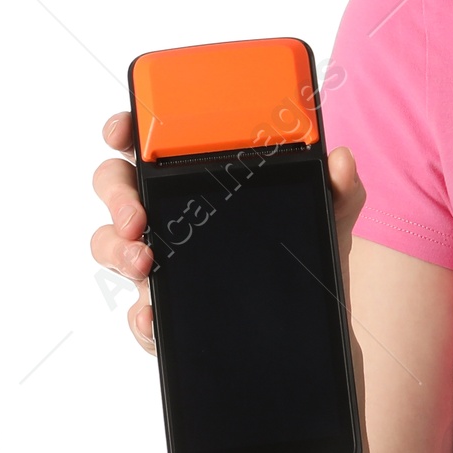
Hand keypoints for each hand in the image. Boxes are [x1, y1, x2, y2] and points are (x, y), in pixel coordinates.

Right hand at [90, 112, 366, 357]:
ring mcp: (162, 261)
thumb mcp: (328, 215)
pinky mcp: (165, 311)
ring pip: (112, 245)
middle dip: (116, 197)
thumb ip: (339, 186)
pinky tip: (152, 315)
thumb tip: (341, 161)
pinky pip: (138, 312)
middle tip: (138, 216)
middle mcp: (170, 214)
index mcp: (200, 178)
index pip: (150, 141)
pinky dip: (140, 315)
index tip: (122, 130)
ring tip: (145, 262)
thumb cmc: (303, 255)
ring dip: (117, 250)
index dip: (127, 127)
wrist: (313, 325)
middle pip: (117, 188)